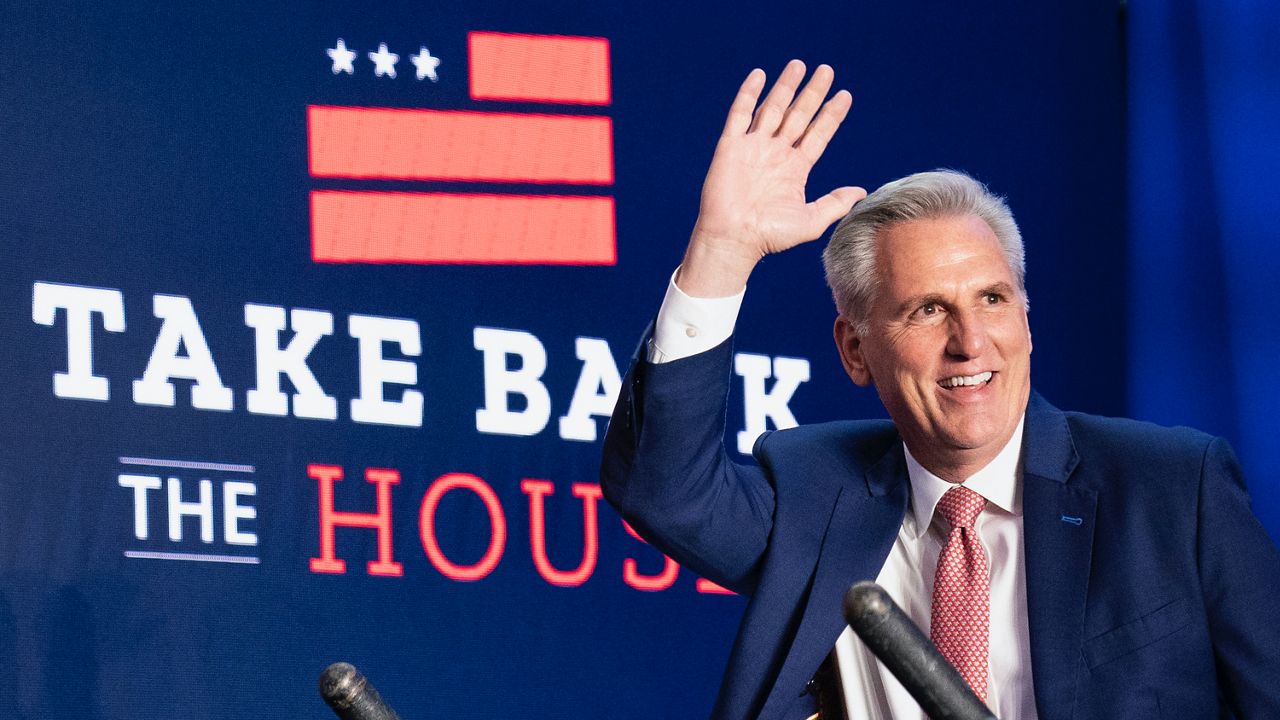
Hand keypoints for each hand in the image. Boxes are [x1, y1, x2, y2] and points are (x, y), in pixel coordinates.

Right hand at [677, 60, 865, 297]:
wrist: (734, 238)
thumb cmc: (770, 236)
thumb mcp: (811, 221)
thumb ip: (835, 203)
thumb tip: (862, 191)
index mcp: (795, 168)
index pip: (817, 134)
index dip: (831, 115)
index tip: (844, 96)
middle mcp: (776, 154)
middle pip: (798, 115)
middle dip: (812, 93)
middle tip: (826, 70)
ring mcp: (753, 147)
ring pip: (772, 109)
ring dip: (785, 87)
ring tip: (799, 65)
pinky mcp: (731, 146)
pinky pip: (740, 114)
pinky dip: (748, 94)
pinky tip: (759, 75)